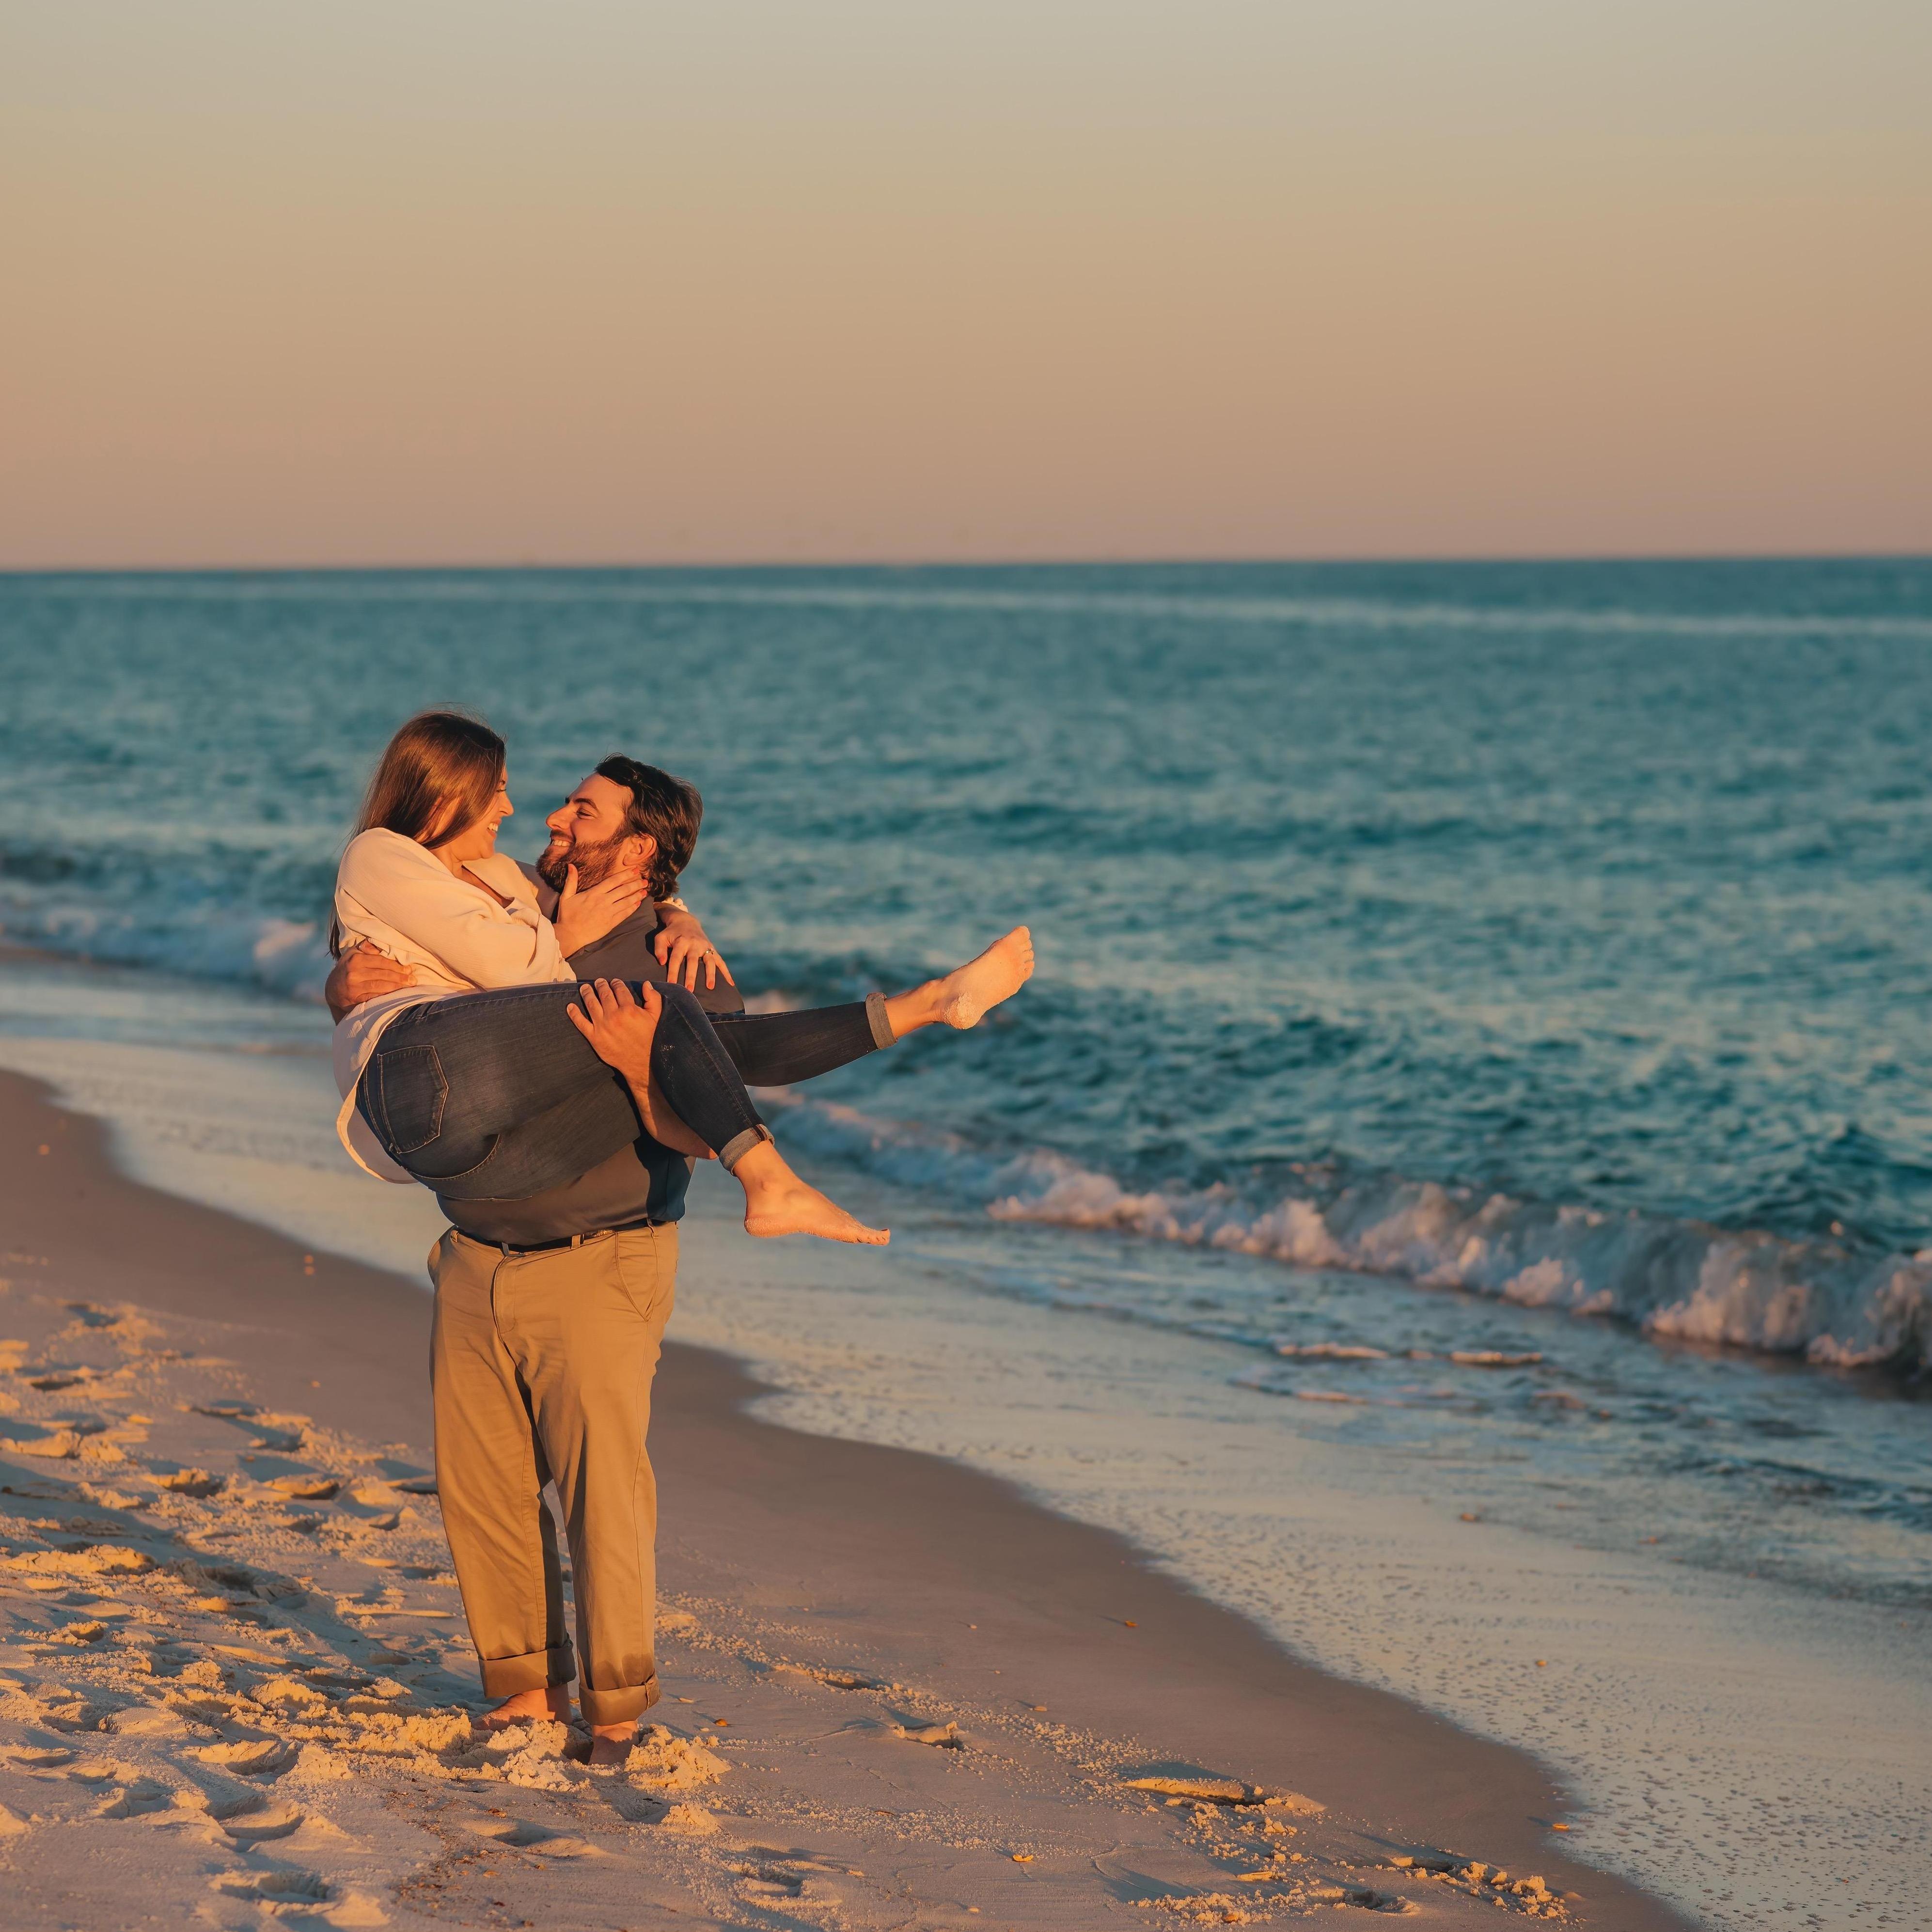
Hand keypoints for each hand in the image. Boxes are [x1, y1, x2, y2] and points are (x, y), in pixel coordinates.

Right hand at [324, 942, 418, 1022]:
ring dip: (397, 987)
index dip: (397, 966)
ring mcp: (354, 987)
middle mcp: (353, 973)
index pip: (381, 962)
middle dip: (400, 977)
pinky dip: (386, 996)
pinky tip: (397, 996)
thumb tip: (381, 946)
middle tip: (413, 980)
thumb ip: (367, 948)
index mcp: (355, 959)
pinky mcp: (354, 999)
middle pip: (383, 974)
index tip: (409, 969)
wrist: (332, 988)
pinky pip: (374, 997)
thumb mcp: (354, 954)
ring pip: (380, 986)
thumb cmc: (348, 967)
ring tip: (409, 987)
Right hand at [552, 865, 650, 958]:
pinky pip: (625, 914)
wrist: (570, 935)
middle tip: (645, 881)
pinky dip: (633, 908)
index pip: (613, 881)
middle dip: (636, 884)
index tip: (635, 870)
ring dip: (637, 895)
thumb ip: (571, 880)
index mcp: (594, 893)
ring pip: (627, 902)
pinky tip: (638, 903)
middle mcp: (604, 901)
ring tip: (645, 891)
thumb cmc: (567, 916)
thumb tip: (571, 865)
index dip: (625, 874)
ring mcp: (609, 913)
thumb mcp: (566, 896)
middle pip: (624, 890)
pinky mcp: (611, 923)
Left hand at [566, 979, 712, 1157]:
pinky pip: (580, 1023)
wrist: (642, 1064)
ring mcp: (602, 1026)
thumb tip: (646, 984)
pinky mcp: (594, 1038)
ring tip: (584, 988)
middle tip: (597, 981)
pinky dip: (574, 1013)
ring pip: (591, 1004)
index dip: (616, 983)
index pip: (619, 990)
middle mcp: (614, 1015)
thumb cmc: (650, 1040)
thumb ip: (652, 998)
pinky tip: (570, 1006)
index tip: (613, 981)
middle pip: (604, 994)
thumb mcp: (656, 1017)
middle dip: (600, 985)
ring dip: (586, 993)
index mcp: (629, 1009)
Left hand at [652, 907, 734, 991]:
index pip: (676, 958)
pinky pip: (721, 961)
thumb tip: (662, 962)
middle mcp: (695, 944)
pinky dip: (726, 972)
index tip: (670, 984)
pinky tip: (730, 984)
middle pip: (693, 961)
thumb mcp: (661, 937)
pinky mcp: (712, 949)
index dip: (673, 971)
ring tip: (710, 987)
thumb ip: (659, 949)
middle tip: (689, 990)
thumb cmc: (671, 933)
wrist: (686, 922)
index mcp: (681, 941)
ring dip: (710, 974)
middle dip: (691, 976)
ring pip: (709, 961)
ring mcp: (705, 947)